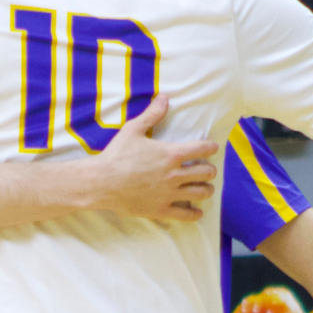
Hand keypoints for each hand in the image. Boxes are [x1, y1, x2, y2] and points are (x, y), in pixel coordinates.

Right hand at [81, 95, 218, 221]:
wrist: (101, 183)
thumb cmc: (116, 155)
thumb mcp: (133, 130)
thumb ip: (152, 114)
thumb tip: (165, 98)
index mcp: (171, 154)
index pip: (202, 149)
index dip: (211, 147)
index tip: (212, 148)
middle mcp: (174, 175)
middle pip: (206, 172)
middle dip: (210, 170)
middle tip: (207, 169)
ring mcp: (169, 194)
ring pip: (201, 193)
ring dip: (206, 189)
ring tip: (205, 187)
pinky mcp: (161, 210)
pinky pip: (186, 215)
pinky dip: (195, 213)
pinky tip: (196, 211)